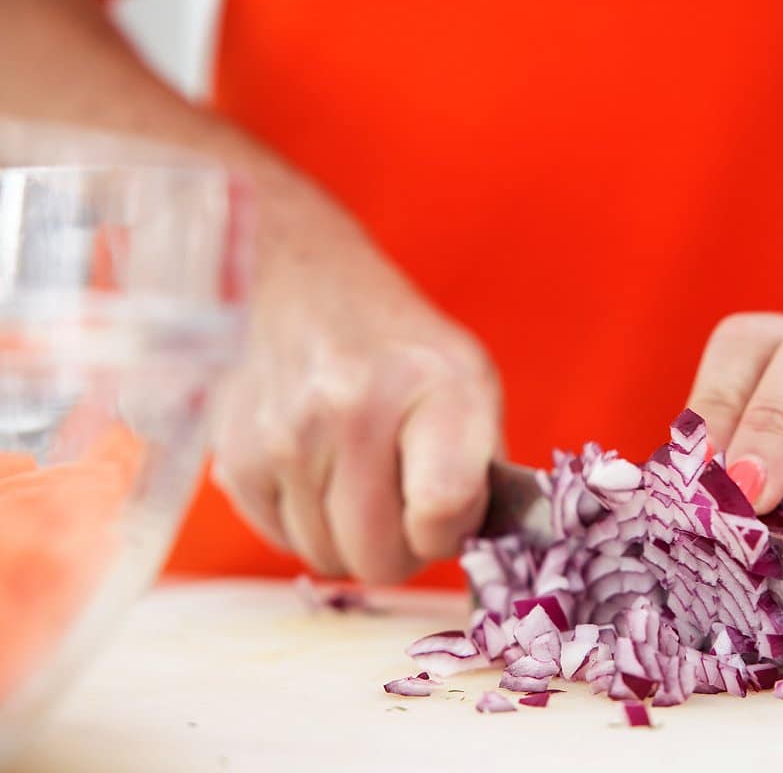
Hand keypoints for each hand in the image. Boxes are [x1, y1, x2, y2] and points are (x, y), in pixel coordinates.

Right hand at [210, 200, 500, 583]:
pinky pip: (282, 540)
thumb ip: (485, 473)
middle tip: (403, 499)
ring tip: (358, 471)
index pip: (442, 511)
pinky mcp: (237, 456)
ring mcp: (285, 434)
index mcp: (434, 386)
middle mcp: (352, 407)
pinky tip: (317, 468)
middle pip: (379, 557)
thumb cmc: (406, 352)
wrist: (311, 287)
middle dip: (399, 544)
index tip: (447, 508)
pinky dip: (305, 521)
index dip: (449, 531)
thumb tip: (477, 554)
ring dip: (348, 532)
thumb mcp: (472, 385)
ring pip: (327, 557)